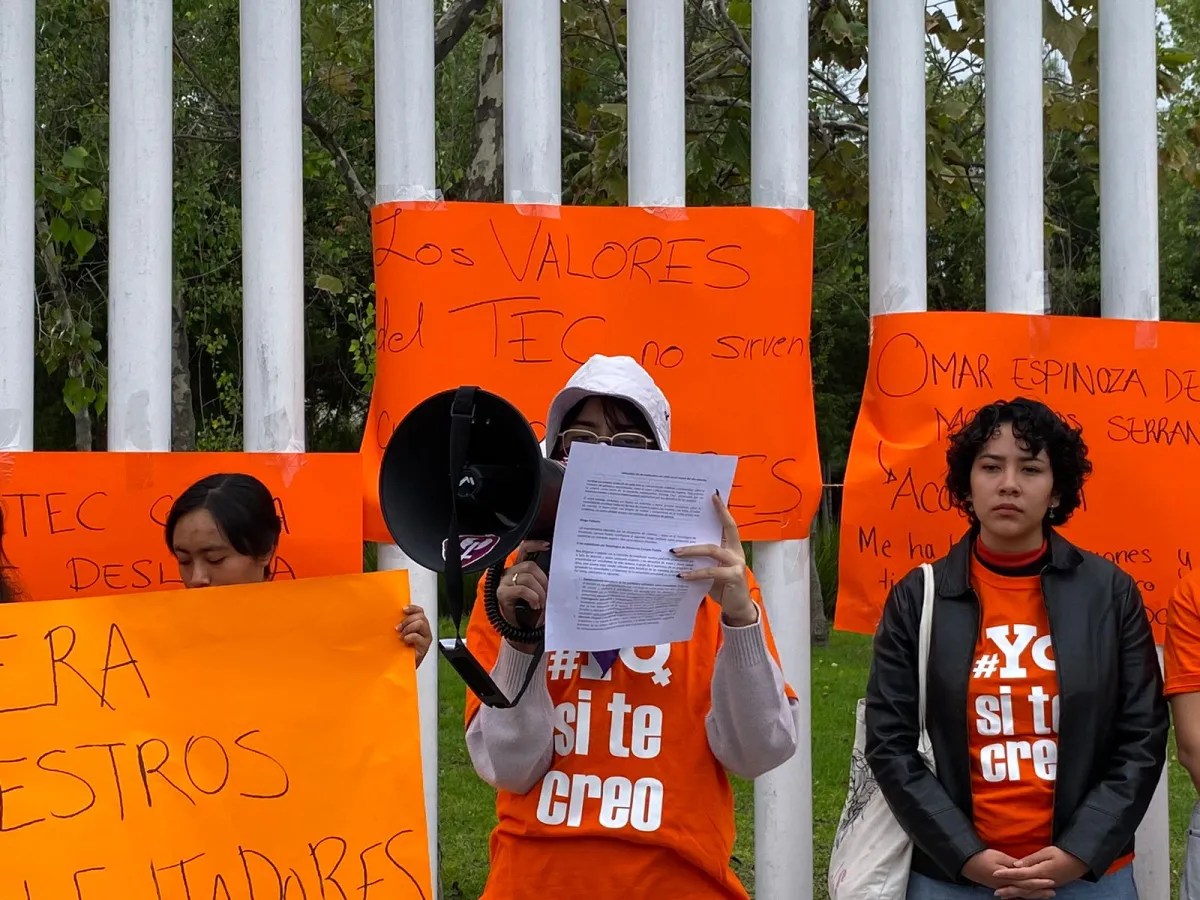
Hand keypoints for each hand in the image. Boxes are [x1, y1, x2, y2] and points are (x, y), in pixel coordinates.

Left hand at [395, 605, 431, 667]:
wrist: (399, 667)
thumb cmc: (398, 651)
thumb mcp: (398, 634)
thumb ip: (399, 625)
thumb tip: (391, 615)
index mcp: (419, 626)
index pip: (419, 611)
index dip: (413, 608)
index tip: (403, 610)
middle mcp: (424, 631)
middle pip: (421, 616)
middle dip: (407, 620)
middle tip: (398, 628)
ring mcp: (425, 639)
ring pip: (421, 623)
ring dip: (408, 628)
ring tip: (401, 636)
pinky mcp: (424, 647)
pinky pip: (418, 636)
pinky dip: (410, 637)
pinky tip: (405, 641)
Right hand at [495, 541, 549, 651]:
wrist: (519, 632)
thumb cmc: (529, 612)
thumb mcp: (539, 594)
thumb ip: (544, 583)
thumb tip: (558, 577)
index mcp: (518, 570)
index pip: (523, 550)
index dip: (534, 545)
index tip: (547, 545)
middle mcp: (508, 573)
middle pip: (529, 566)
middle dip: (543, 580)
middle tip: (549, 594)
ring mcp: (503, 583)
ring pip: (526, 577)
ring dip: (539, 591)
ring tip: (542, 603)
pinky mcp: (502, 594)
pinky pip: (521, 589)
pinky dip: (532, 596)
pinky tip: (535, 605)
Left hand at [671, 492, 757, 626]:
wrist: (738, 608)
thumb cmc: (723, 587)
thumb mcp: (714, 570)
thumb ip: (705, 559)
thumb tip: (680, 550)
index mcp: (733, 548)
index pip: (729, 525)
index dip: (723, 510)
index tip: (714, 496)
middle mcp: (737, 553)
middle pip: (722, 533)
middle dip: (706, 525)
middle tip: (688, 520)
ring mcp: (736, 564)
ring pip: (712, 550)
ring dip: (692, 551)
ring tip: (675, 552)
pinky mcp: (733, 577)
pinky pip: (711, 572)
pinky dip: (695, 573)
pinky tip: (682, 576)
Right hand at [961, 849, 1055, 897]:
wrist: (967, 864)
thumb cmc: (983, 857)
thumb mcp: (998, 857)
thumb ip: (1012, 863)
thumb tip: (1024, 867)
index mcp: (1007, 878)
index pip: (1027, 881)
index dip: (1039, 881)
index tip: (1051, 881)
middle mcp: (1007, 886)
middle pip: (1026, 890)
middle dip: (1040, 891)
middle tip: (1053, 892)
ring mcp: (1003, 888)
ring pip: (1021, 893)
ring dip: (1034, 894)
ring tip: (1045, 895)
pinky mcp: (1000, 887)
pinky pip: (1015, 894)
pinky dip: (1023, 895)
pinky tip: (1028, 896)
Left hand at [995, 846, 1087, 889]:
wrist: (1080, 862)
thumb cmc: (1062, 854)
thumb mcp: (1047, 852)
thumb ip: (1031, 859)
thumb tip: (1016, 864)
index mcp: (1041, 872)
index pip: (1021, 874)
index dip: (1007, 874)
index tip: (995, 873)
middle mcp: (1043, 881)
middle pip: (1023, 887)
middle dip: (1009, 890)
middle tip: (995, 892)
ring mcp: (1046, 885)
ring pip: (1028, 892)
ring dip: (1015, 894)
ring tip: (1003, 896)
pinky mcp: (1048, 886)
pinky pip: (1034, 892)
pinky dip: (1025, 894)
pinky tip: (1017, 895)